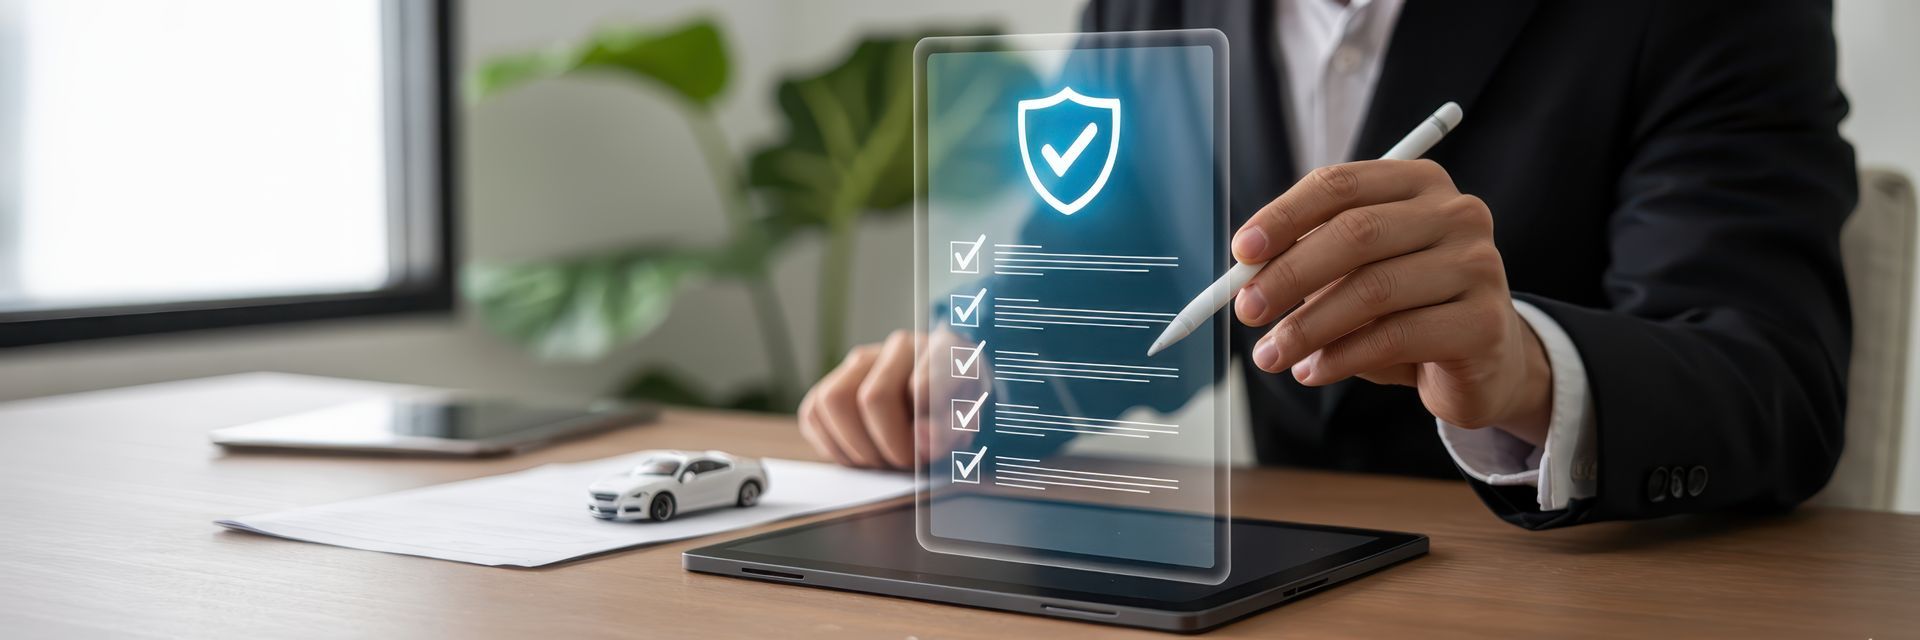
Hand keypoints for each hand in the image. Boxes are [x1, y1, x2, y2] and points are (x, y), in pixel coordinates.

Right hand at [797, 330, 976, 468]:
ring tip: (881, 460)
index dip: (927, 409)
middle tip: (905, 463)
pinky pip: (813, 413)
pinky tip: (860, 453)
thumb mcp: (968, 425)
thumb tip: (921, 440)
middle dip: (888, 444)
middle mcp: (900, 347)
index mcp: (946, 349)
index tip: (927, 445)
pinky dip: (832, 445)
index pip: (933, 368)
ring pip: (833, 400)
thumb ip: (950, 432)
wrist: (938, 408)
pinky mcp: (833, 379)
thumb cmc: (954, 416)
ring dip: (856, 447)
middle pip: (873, 396)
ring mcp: (863, 360)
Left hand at [1232, 160, 1552, 443]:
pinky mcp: (1484, 322)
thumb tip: (1246, 275)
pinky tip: (1312, 371)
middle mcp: (1456, 213)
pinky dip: (1342, 357)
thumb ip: (1309, 261)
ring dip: (1308, 326)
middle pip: (1357, 233)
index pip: (1341, 185)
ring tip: (1271, 355)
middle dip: (1290, 273)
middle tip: (1246, 310)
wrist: (1482, 360)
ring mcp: (1478, 265)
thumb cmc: (1405, 307)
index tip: (1242, 253)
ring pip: (1374, 290)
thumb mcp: (1355, 274)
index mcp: (1418, 183)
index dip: (1285, 216)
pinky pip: (1396, 337)